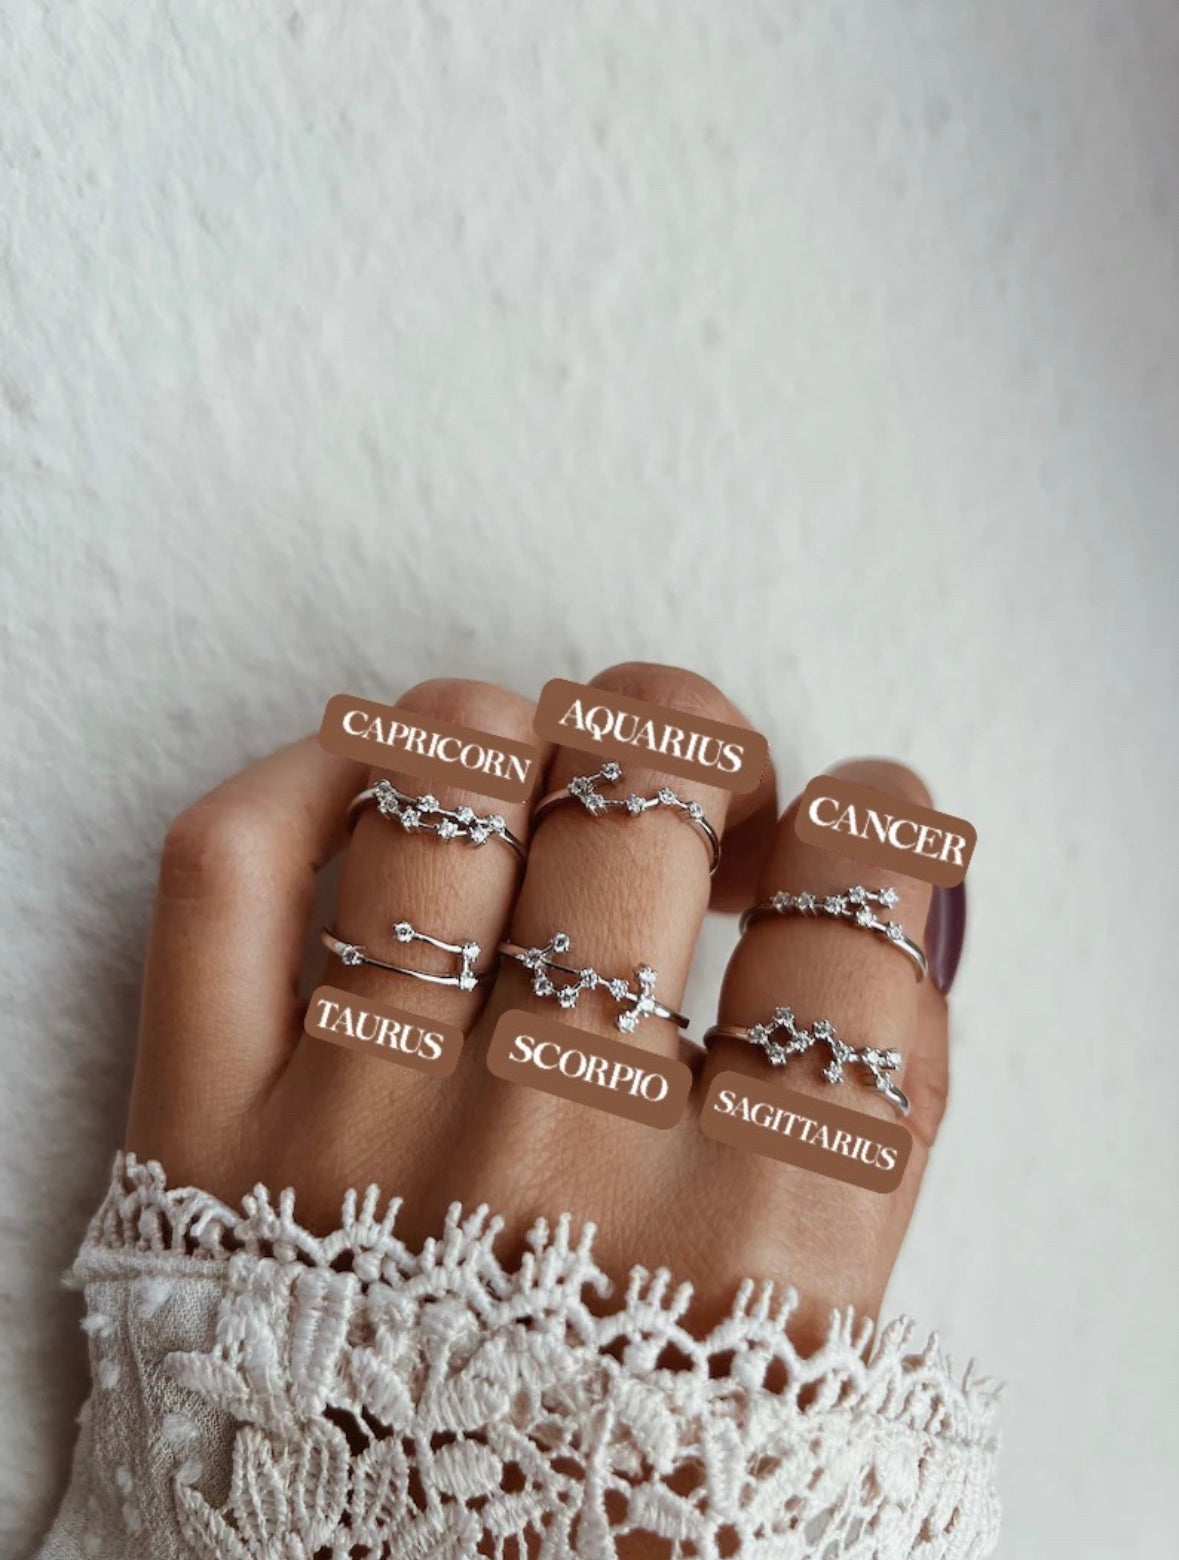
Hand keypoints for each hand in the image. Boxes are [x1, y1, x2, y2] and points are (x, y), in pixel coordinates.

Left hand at [126, 663, 957, 1347]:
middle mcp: (555, 1163)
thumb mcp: (821, 1354)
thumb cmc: (617, 1487)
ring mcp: (362, 1131)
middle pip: (648, 801)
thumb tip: (892, 899)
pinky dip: (306, 775)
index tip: (855, 819)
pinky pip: (233, 866)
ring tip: (549, 778)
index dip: (877, 830)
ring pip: (444, 777)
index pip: (857, 921)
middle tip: (703, 790)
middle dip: (701, 744)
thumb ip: (878, 1128)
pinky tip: (378, 786)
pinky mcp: (202, 1129)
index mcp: (748, 1246)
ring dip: (525, 732)